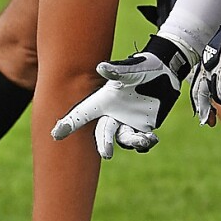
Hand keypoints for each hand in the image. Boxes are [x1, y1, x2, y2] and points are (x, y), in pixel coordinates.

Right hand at [51, 35, 191, 157]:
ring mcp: (128, 122)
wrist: (164, 71)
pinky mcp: (144, 127)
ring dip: (132, 142)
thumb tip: (102, 68)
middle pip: (104, 132)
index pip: (83, 113)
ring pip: (124, 139)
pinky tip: (152, 139)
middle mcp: (113, 113)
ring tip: (144, 139)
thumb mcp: (132, 68)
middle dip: (104, 143)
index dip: (69, 123)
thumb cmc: (143, 67)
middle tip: (106, 154)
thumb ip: (117, 71)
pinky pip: (141, 142)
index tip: (56, 135)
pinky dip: (146, 143)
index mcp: (105, 100)